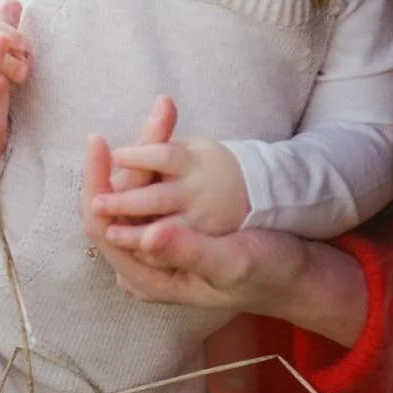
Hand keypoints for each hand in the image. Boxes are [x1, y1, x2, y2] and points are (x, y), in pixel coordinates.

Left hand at [81, 107, 368, 343]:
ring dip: (146, 151)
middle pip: (115, 205)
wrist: (296, 277)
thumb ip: (188, 252)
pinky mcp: (173, 234)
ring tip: (163, 112)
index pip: (102, 228)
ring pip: (135, 193)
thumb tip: (147, 233)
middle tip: (154, 114)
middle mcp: (145, 267)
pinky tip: (168, 128)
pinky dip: (158, 161)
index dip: (97, 183)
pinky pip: (154, 193)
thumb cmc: (268, 274)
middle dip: (130, 156)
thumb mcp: (231, 265)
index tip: (100, 141)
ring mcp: (157, 250)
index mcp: (149, 280)